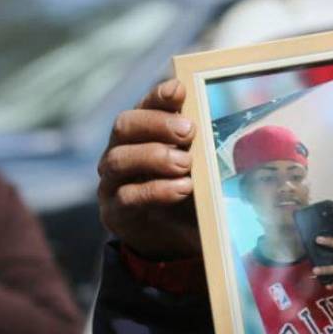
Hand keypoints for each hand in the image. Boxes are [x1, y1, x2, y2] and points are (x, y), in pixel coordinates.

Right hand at [97, 78, 199, 259]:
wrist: (175, 242)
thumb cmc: (189, 194)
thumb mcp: (200, 167)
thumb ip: (202, 145)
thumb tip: (220, 121)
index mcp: (141, 134)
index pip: (144, 105)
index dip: (159, 96)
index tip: (180, 90)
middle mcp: (120, 151)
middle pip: (124, 125)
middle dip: (156, 124)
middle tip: (189, 131)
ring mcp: (112, 182)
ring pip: (118, 159)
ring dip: (154, 156)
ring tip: (186, 163)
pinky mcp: (115, 211)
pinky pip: (127, 196)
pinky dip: (157, 190)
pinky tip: (182, 188)